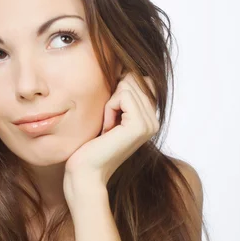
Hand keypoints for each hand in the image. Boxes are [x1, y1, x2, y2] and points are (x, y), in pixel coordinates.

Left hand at [64, 72, 158, 191]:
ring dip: (109, 104)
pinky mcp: (140, 126)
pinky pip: (122, 95)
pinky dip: (109, 108)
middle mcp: (154, 121)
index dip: (118, 91)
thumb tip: (124, 67)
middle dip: (113, 96)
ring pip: (128, 86)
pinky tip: (106, 130)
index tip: (109, 118)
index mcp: (148, 119)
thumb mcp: (107, 115)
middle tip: (106, 125)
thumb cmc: (89, 147)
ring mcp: (150, 124)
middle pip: (134, 80)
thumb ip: (120, 95)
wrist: (85, 173)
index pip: (139, 80)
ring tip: (106, 129)